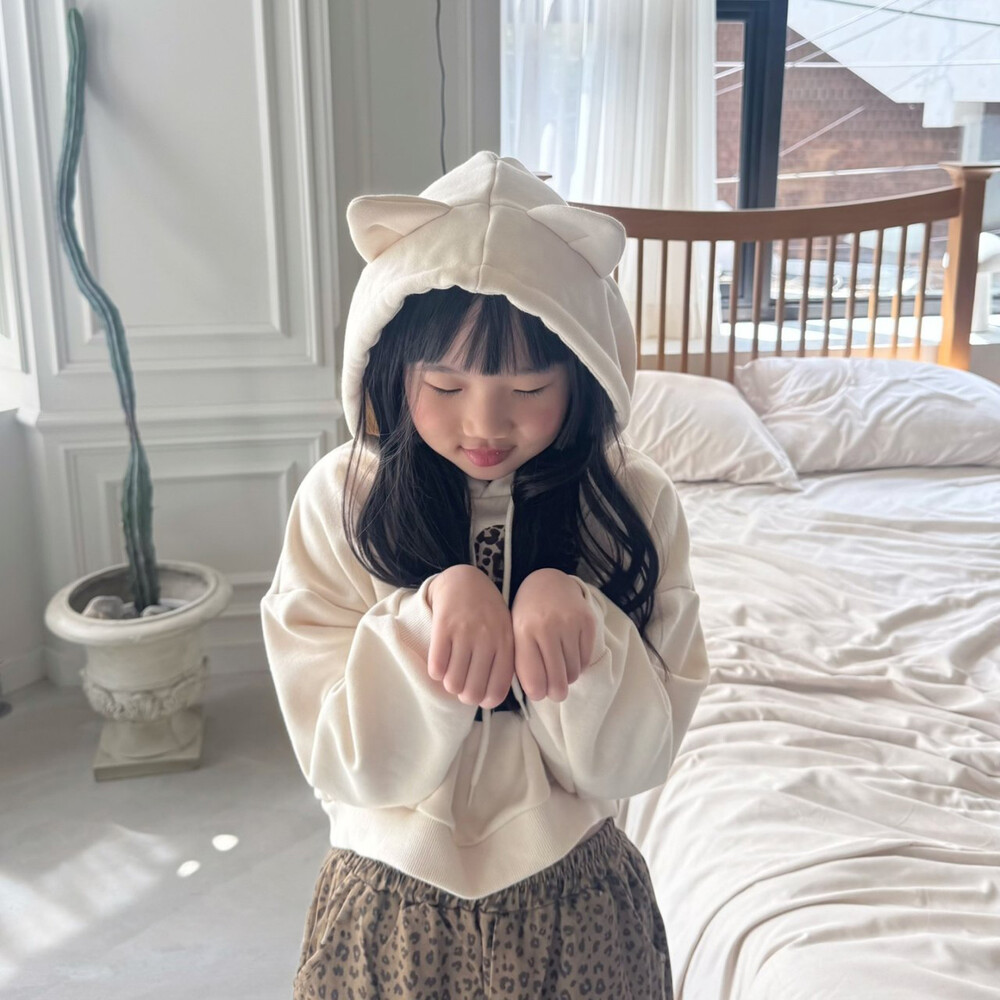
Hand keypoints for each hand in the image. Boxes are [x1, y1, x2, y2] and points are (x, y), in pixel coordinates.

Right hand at [426, 565, 514, 708]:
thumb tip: (489, 699)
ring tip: (451, 673)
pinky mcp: (443, 627)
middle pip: (472, 691)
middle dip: (465, 695)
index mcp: (506, 644)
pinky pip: (436, 666)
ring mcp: (465, 633)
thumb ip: (503, 662)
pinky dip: (436, 671)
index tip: (479, 696)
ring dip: (449, 684)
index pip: (497, 690)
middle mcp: (488, 639)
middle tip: (462, 685)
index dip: (485, 701)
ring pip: (452, 682)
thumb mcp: (505, 633)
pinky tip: (440, 662)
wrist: (463, 580)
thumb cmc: (486, 613)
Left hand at [510, 569, 596, 701]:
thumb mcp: (516, 636)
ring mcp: (570, 623)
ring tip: (561, 669)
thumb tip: (539, 694)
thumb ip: (523, 664)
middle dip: (556, 693)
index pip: (534, 678)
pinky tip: (570, 656)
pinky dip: (579, 665)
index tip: (539, 694)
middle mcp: (547, 627)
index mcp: (523, 632)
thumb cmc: (528, 616)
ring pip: (573, 672)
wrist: (548, 583)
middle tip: (555, 693)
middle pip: (557, 679)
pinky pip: (586, 659)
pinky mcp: (588, 622)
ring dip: (568, 677)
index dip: (538, 693)